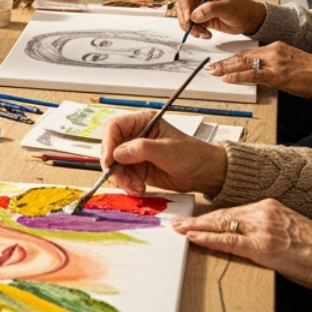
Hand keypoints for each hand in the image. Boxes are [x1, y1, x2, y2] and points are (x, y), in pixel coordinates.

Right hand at [98, 109, 227, 196]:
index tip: (109, 160)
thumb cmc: (191, 155)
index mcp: (142, 122)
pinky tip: (138, 189)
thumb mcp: (167, 150)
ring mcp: (134, 154)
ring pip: (114, 165)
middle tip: (122, 179)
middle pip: (110, 148)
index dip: (108, 143)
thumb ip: (141, 149)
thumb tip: (117, 153)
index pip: (114, 127)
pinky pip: (123, 176)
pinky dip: (127, 184)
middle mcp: (135, 136)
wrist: (203, 174)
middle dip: (114, 165)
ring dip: (122, 178)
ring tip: (136, 187)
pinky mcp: (137, 169)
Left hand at [169, 199, 311, 295]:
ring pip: (221, 224)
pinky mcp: (262, 246)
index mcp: (270, 207)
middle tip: (176, 222)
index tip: (195, 218)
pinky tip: (192, 238)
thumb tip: (247, 241)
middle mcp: (264, 212)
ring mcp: (262, 228)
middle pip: (222, 214)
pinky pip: (228, 241)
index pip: (232, 211)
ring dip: (196, 227)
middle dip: (197, 219)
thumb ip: (267, 232)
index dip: (210, 216)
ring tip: (177, 230)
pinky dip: (207, 239)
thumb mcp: (290, 232)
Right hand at [175, 0, 265, 37]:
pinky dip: (195, 32)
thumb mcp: (227, 7)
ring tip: (204, 33)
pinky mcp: (200, 19)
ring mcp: (199, 8)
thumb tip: (194, 16)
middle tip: (193, 28)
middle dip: (186, 20)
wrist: (249, 21)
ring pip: (184, 18)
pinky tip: (206, 34)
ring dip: (191, 28)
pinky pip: (191, 26)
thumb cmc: (241, 9)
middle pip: (182, 7)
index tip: (188, 18)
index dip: (184, 6)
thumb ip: (210, 9)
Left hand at [207, 43, 311, 99]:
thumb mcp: (292, 64)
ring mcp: (275, 62)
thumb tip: (261, 74)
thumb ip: (275, 66)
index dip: (234, 57)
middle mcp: (274, 51)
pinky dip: (237, 76)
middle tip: (212, 66)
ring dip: (226, 68)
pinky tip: (227, 78)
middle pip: (243, 55)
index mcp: (277, 47)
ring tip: (214, 72)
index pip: (250, 51)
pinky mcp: (277, 74)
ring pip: (244, 63)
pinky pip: (252, 74)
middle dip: (226, 61)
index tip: (224, 61)